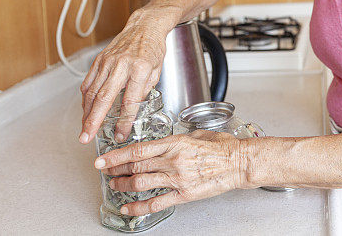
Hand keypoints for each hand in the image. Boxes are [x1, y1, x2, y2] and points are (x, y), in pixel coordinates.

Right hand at [79, 14, 166, 143]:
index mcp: (141, 68)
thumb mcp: (157, 71)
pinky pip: (89, 81)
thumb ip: (144, 91)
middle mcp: (122, 64)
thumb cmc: (153, 48)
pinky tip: (86, 109)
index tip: (121, 134)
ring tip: (85, 128)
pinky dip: (85, 98)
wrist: (144, 26)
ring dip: (86, 113)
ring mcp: (108, 61)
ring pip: (93, 91)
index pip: (130, 100)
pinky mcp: (99, 59)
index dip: (124, 120)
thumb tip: (133, 110)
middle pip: (104, 97)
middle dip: (94, 120)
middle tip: (87, 137)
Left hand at [94, 131, 245, 214]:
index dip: (116, 155)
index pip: (138, 150)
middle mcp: (173, 160)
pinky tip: (128, 208)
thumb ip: (180, 138)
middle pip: (136, 166)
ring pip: (141, 183)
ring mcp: (177, 179)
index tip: (103, 158)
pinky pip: (156, 203)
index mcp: (175, 143)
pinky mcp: (184, 194)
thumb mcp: (199, 134)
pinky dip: (138, 207)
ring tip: (115, 186)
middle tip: (106, 171)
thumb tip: (170, 142)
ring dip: (124, 185)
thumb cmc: (223, 147)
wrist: (238, 162)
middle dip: (116, 170)